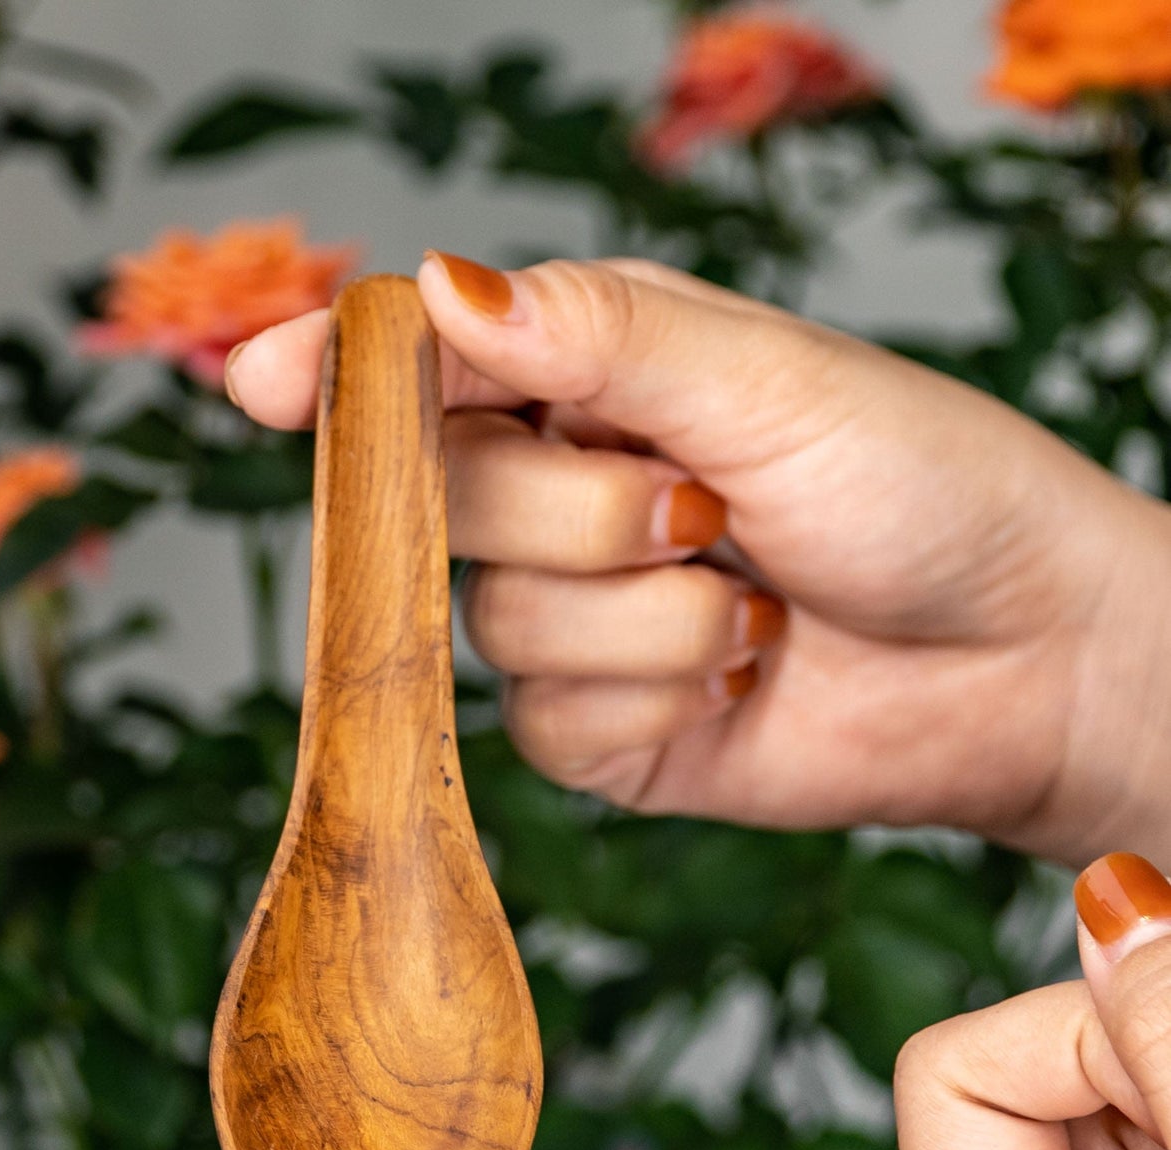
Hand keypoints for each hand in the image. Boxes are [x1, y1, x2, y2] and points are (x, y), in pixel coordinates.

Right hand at [226, 254, 1170, 867]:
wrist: (1018, 660)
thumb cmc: (922, 486)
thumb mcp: (766, 379)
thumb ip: (597, 336)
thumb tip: (435, 289)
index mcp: (590, 381)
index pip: (424, 369)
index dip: (337, 376)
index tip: (262, 382)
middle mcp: (558, 496)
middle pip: (440, 497)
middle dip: (578, 510)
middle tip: (702, 508)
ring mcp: (568, 620)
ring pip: (497, 623)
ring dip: (646, 617)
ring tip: (753, 603)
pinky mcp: (592, 729)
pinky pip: (545, 723)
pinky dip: (653, 697)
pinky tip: (737, 677)